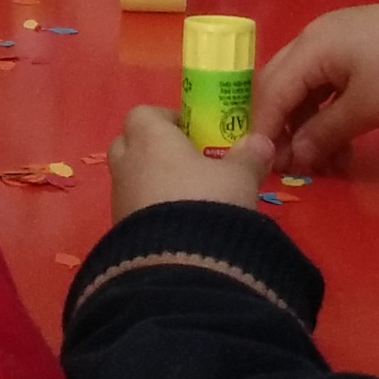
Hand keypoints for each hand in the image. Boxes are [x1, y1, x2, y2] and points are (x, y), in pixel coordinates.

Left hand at [109, 105, 274, 219]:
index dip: (167, 119)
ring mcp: (119, 199)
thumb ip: (248, 156)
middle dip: (154, 148)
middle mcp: (126, 164)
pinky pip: (133, 209)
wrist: (181, 265)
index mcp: (150, 138)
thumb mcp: (239, 177)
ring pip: (131, 178)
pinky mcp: (120, 231)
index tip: (193, 133)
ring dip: (152, 182)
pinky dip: (150, 211)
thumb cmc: (208, 201)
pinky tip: (178, 225)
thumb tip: (260, 142)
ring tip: (188, 197)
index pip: (143, 113)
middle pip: (130, 143)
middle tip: (188, 162)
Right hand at [246, 0, 378, 174]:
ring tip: (326, 161)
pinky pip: (329, 82)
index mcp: (311, 47)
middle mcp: (316, 38)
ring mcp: (339, 40)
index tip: (264, 165)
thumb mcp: (365, 109)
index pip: (271, 92)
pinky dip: (329, 111)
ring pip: (308, 87)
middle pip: (283, 85)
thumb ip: (324, 133)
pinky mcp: (361, 47)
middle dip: (284, 127)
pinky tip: (341, 139)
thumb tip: (295, 156)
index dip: (265, 131)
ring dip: (310, 124)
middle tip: (292, 165)